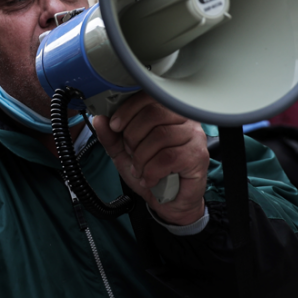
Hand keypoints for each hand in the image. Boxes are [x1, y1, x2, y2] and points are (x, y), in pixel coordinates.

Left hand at [91, 93, 208, 225]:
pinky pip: (168, 157)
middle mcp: (184, 119)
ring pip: (160, 136)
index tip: (115, 126)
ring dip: (142, 157)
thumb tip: (99, 118)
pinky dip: (152, 171)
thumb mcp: (123, 154)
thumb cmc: (151, 172)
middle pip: (153, 113)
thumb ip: (111, 137)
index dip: (127, 109)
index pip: (148, 95)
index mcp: (166, 111)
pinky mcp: (197, 156)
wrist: (169, 201)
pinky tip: (150, 178)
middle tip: (131, 154)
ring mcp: (194, 136)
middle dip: (133, 136)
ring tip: (140, 169)